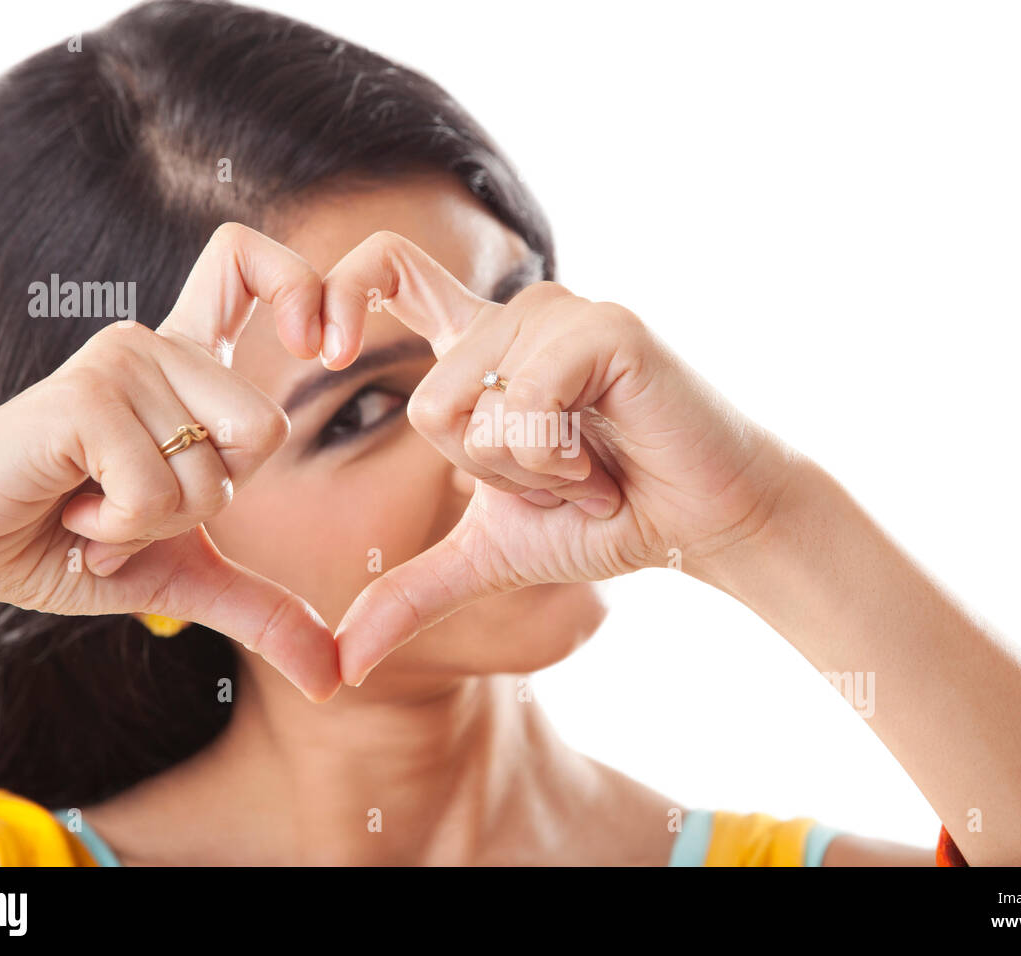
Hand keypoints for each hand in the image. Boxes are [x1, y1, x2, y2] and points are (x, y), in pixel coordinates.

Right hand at [0, 223, 340, 700]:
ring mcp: (120, 361)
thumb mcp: (182, 575)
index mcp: (185, 364)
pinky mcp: (86, 396)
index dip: (303, 285)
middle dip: (207, 502)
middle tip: (130, 502)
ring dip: (154, 524)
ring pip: (216, 472)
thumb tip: (334, 677)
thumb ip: (262, 608)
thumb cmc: (64, 547)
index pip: (249, 266)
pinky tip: (70, 506)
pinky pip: (160, 490)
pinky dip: (121, 530)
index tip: (326, 344)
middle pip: (268, 429)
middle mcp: (157, 345)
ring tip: (93, 504)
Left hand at [323, 232, 798, 683]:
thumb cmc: (604, 522)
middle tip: (560, 475)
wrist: (701, 523)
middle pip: (425, 406)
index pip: (387, 266)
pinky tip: (609, 461)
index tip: (319, 353)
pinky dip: (560, 465)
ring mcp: (559, 312)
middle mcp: (512, 314)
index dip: (334, 291)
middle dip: (490, 476)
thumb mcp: (489, 555)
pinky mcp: (603, 327)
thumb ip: (412, 591)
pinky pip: (527, 409)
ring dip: (532, 475)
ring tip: (590, 466)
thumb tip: (341, 664)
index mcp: (478, 345)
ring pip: (472, 412)